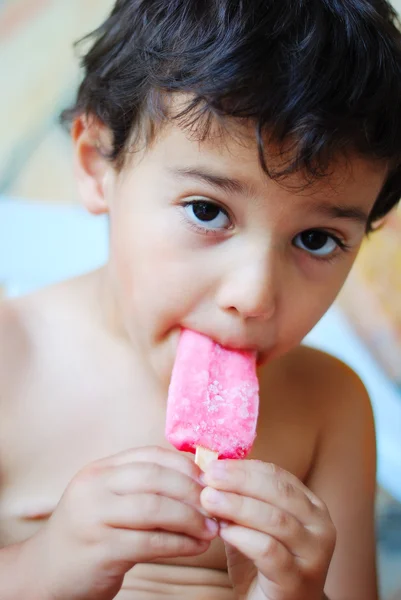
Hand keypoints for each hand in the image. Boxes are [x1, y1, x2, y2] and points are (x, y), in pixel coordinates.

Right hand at [20, 446, 216, 599]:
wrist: (45, 572)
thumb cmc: (90, 533)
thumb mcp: (109, 499)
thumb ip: (142, 486)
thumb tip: (197, 480)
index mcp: (100, 470)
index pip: (149, 455)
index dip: (185, 465)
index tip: (210, 480)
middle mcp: (94, 487)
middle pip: (154, 477)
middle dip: (192, 491)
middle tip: (217, 505)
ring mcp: (94, 518)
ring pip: (154, 508)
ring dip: (190, 518)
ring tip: (211, 529)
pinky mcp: (99, 550)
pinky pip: (149, 542)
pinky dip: (179, 544)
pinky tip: (196, 547)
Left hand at [200, 460, 335, 599]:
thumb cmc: (263, 565)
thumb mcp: (252, 525)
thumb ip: (239, 500)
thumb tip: (210, 469)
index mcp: (310, 505)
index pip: (277, 475)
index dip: (243, 467)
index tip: (213, 463)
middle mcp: (320, 525)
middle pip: (278, 492)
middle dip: (240, 480)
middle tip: (209, 476)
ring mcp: (314, 553)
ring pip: (274, 519)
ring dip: (237, 505)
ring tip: (208, 499)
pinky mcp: (299, 579)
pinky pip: (269, 551)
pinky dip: (243, 536)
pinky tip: (222, 531)